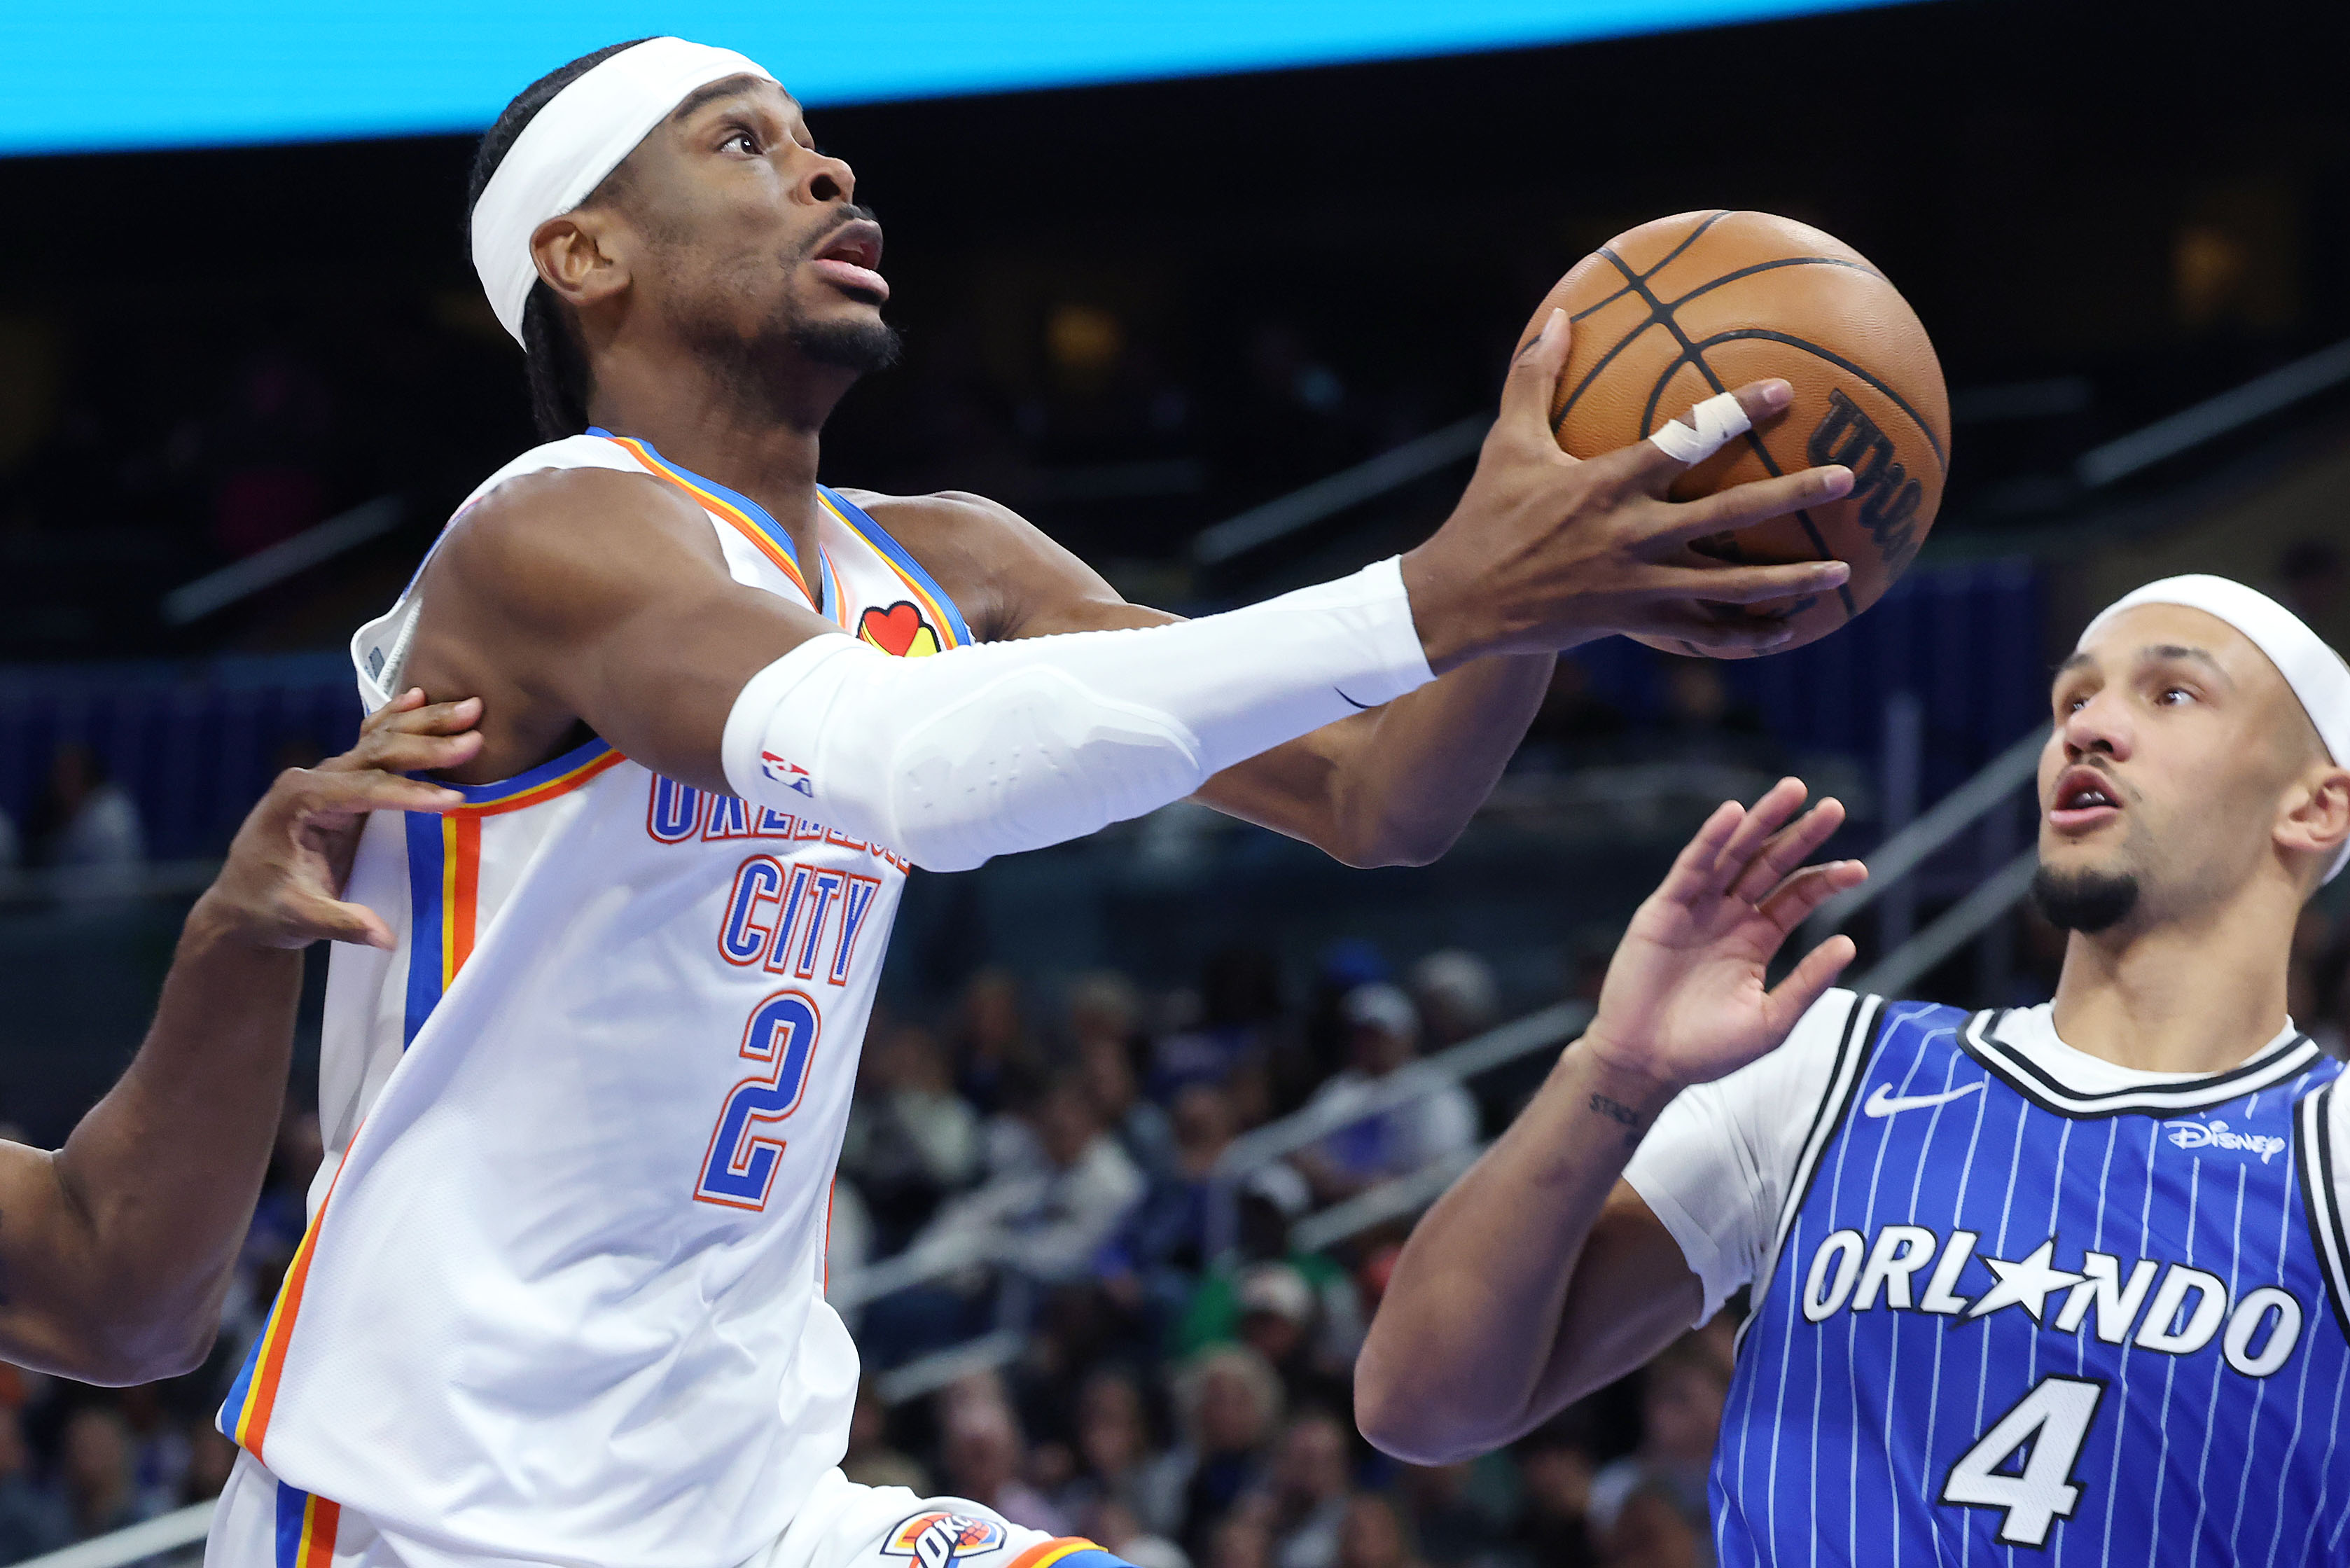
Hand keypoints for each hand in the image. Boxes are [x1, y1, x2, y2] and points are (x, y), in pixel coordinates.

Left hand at [190, 690, 482, 950]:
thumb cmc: (266, 909)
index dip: (411, 794)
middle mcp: (311, 779)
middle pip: (377, 751)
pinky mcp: (339, 784)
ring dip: (425, 723)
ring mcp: (326, 777)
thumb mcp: (298, 918)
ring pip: (380, 739)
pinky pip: (372, 745)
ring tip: (470, 706)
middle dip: (428, 742)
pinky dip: (397, 721)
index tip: (454, 799)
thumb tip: (384, 937)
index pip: (364, 790)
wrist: (241, 904)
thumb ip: (341, 922)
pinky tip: (420, 699)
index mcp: (298, 801)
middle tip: (475, 734)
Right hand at [1401, 309, 1856, 670]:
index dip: (1736, 413)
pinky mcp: (1634, 623)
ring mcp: (1637, 585)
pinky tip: (1789, 629)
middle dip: (1792, 495)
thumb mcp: (1507, 440)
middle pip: (1729, 513)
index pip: (1684, 441)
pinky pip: (1703, 633)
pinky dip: (1748, 635)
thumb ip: (1536, 375)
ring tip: (1845, 568)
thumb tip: (1559, 312)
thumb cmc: (1486, 514)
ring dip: (1791, 579)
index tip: (1784, 390)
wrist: (1459, 601)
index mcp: (1606, 483)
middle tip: (1846, 477)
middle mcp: (1631, 535)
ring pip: (1731, 585)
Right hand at [1582, 777, 1866, 1091]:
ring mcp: (1695, 909)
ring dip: (1761, 821)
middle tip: (1833, 807)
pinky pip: (1690, 868)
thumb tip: (1849, 943)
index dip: (1826, 879)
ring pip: (1734, 855)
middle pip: (1770, 864)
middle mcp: (1728, 916)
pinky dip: (1710, 839)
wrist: (1645, 1063)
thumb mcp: (1770, 1021)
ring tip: (1793, 791)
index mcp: (1755, 939)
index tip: (1858, 870)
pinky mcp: (1663, 909)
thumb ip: (1807, 982)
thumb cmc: (1706, 1050)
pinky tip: (1732, 814)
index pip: (1797, 896)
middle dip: (1801, 835)